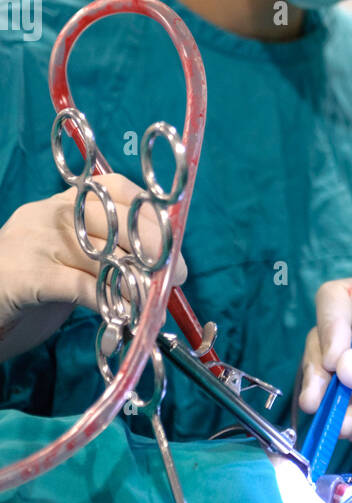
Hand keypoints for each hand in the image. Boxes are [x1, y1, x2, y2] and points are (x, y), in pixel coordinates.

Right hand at [0, 175, 187, 363]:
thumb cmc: (30, 291)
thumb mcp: (71, 261)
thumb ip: (109, 256)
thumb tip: (166, 269)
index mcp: (63, 204)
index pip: (115, 188)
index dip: (150, 214)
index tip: (176, 244)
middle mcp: (48, 214)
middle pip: (114, 219)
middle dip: (153, 248)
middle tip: (177, 277)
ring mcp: (33, 242)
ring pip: (100, 254)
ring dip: (135, 280)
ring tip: (155, 301)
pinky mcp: (24, 275)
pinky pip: (77, 284)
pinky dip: (107, 299)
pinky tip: (123, 313)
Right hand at [298, 279, 351, 442]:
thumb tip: (340, 368)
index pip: (336, 297)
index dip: (328, 324)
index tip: (335, 360)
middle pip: (323, 340)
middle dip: (317, 371)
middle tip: (316, 401)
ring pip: (327, 376)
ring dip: (328, 402)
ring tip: (346, 425)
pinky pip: (342, 405)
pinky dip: (344, 419)